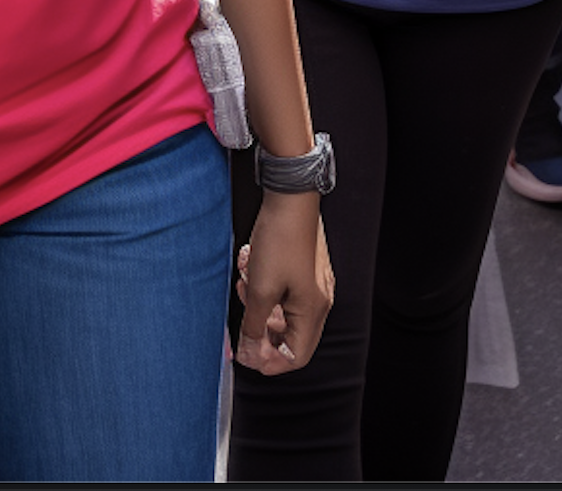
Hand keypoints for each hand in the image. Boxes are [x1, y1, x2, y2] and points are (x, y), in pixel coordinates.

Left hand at [236, 193, 332, 374]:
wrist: (290, 198)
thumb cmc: (279, 242)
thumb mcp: (260, 289)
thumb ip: (255, 325)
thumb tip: (250, 354)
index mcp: (313, 311)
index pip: (296, 356)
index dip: (271, 363)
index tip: (247, 359)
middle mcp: (319, 300)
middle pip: (291, 335)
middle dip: (262, 330)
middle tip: (241, 322)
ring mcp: (315, 283)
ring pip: (285, 310)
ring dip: (260, 304)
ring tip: (244, 284)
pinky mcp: (306, 268)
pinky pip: (284, 290)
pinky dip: (266, 286)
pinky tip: (251, 267)